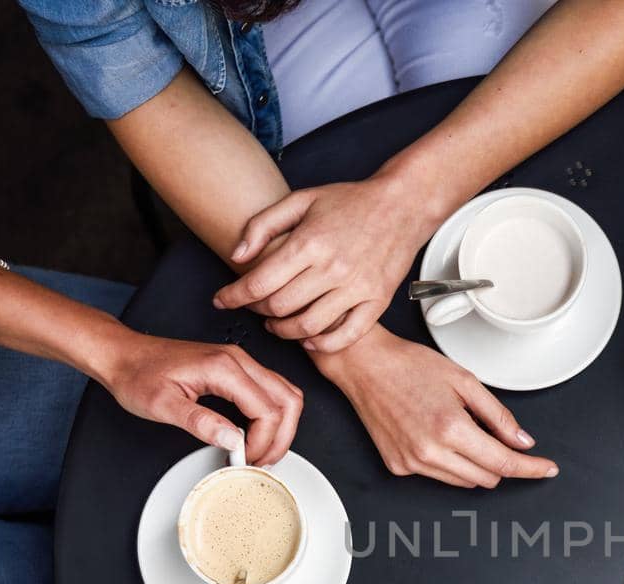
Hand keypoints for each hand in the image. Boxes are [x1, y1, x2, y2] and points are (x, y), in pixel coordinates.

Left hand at [92, 330, 303, 466]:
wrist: (122, 355)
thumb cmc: (137, 375)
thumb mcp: (162, 405)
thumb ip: (201, 423)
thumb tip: (234, 441)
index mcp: (224, 368)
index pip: (268, 409)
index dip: (263, 442)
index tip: (245, 460)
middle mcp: (238, 360)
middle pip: (289, 400)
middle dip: (282, 437)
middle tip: (262, 462)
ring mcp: (239, 362)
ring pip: (286, 394)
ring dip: (282, 427)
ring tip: (261, 452)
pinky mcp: (236, 368)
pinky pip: (271, 391)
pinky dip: (273, 416)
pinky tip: (255, 435)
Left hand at [213, 173, 439, 353]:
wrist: (402, 205)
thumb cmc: (351, 201)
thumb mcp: (301, 200)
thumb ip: (263, 225)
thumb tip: (237, 256)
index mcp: (309, 242)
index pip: (258, 282)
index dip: (232, 297)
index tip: (221, 301)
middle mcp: (332, 268)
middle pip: (279, 307)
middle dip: (257, 311)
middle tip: (253, 307)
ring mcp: (357, 287)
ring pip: (307, 327)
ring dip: (284, 331)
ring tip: (276, 324)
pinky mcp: (377, 301)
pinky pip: (345, 335)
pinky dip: (322, 344)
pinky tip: (309, 339)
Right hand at [315, 327, 557, 487]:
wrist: (364, 365)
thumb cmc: (410, 365)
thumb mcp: (464, 380)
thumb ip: (498, 415)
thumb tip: (522, 441)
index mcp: (450, 428)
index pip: (503, 462)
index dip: (530, 468)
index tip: (546, 469)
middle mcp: (430, 452)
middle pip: (487, 478)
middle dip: (501, 462)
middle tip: (497, 436)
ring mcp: (412, 463)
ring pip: (465, 481)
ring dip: (475, 464)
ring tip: (459, 428)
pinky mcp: (398, 467)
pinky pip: (439, 476)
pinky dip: (449, 462)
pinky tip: (437, 434)